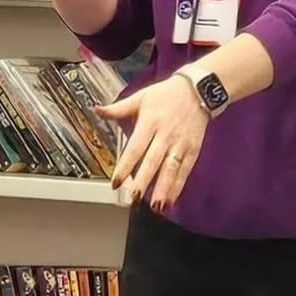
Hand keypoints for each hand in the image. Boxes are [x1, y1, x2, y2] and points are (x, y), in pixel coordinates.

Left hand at [96, 73, 208, 210]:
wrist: (198, 89)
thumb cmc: (166, 94)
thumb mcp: (140, 97)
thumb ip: (118, 108)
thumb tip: (97, 110)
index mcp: (149, 122)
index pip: (135, 148)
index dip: (125, 167)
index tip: (116, 183)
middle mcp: (165, 135)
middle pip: (153, 161)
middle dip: (144, 181)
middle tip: (135, 198)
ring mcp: (180, 144)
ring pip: (171, 169)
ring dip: (164, 189)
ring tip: (156, 206)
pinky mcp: (193, 149)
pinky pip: (185, 170)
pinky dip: (178, 186)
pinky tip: (171, 200)